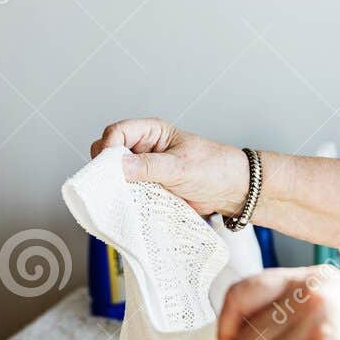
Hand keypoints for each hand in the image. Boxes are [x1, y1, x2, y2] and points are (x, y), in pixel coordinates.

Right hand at [91, 117, 249, 216]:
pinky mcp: (147, 188)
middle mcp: (143, 148)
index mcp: (151, 132)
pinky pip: (126, 192)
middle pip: (109, 153)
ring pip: (115, 175)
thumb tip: (118, 165)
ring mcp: (143, 169)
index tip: (109, 168)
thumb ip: (149, 166)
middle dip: (107, 169)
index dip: (108, 148)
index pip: (117, 132)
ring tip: (123, 198)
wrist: (231, 191)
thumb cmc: (214, 168)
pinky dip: (124, 199)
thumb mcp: (181, 167)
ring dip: (116, 186)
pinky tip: (129, 206)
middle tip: (114, 185)